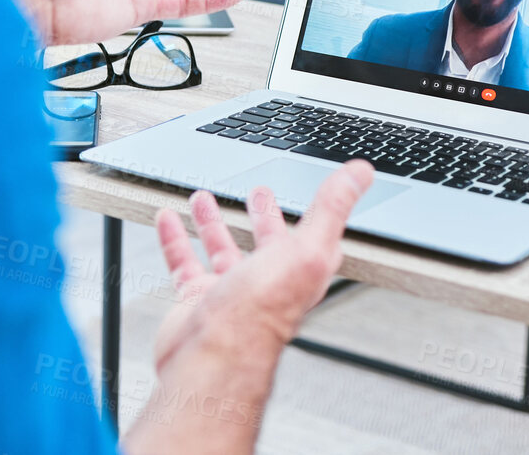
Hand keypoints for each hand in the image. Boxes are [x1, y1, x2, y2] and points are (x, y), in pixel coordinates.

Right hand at [122, 162, 374, 453]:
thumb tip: (360, 174)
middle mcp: (266, 283)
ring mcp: (230, 292)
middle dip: (262, 216)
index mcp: (298, 270)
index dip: (317, 213)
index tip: (314, 191)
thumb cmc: (262, 314)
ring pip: (221, 250)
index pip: (314, 237)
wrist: (213, 354)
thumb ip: (332, 209)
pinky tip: (168, 219)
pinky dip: (174, 238)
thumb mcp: (308, 248)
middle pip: (267, 243)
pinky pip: (183, 261)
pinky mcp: (196, 300)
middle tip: (257, 193)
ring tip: (203, 197)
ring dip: (213, 223)